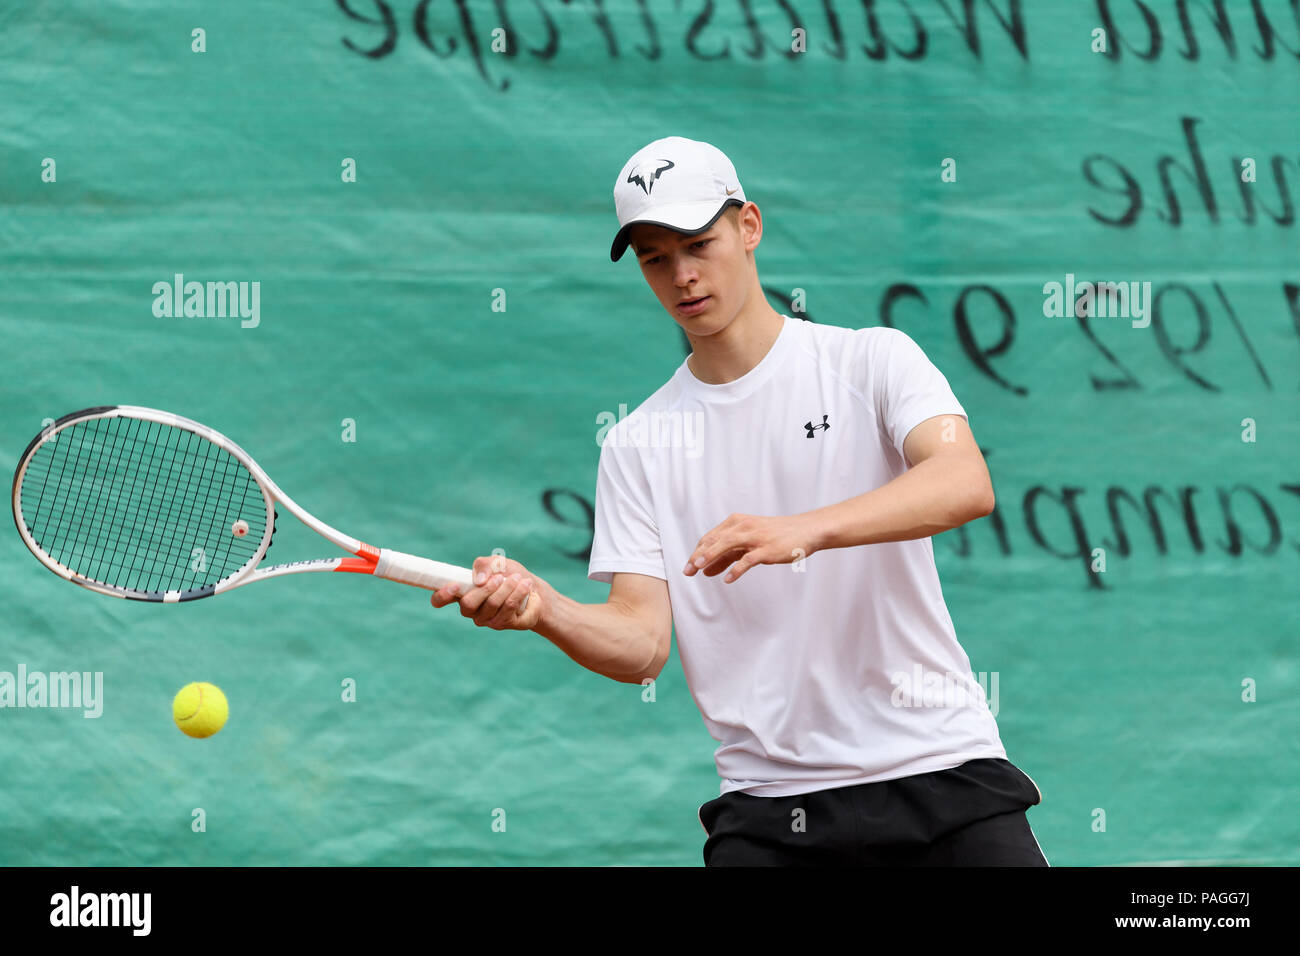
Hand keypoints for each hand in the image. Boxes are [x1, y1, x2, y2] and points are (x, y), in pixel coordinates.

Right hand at [430, 554, 544, 630]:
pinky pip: (508, 608)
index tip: (455, 585)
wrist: (531, 587)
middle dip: (485, 589)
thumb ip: (484, 565)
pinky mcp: (503, 624)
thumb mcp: (496, 563)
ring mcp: (485, 619)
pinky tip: (525, 585)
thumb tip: (478, 580)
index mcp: (461, 593)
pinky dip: (518, 593)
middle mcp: (470, 609)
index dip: (442, 595)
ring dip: (506, 588)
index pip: (439, 600)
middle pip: (468, 605)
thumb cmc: (507, 574)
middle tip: (499, 578)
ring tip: (517, 578)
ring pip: (491, 605)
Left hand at [682, 512, 819, 582]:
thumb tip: (706, 569)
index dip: (697, 551)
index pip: (710, 537)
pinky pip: (748, 559)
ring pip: (727, 544)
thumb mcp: (748, 541)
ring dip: (711, 556)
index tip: (688, 566)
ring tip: (700, 569)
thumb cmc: (775, 536)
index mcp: (737, 522)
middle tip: (687, 571)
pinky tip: (727, 579)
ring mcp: (756, 537)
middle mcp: (744, 527)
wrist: (805, 530)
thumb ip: (728, 554)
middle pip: (715, 540)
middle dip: (699, 555)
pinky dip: (736, 569)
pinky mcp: (767, 548)